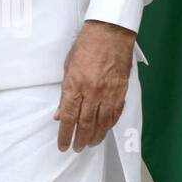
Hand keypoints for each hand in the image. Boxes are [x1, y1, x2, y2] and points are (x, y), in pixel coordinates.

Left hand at [53, 19, 135, 151]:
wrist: (110, 33)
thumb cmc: (85, 46)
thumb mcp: (68, 67)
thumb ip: (65, 93)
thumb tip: (60, 113)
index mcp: (75, 84)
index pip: (69, 116)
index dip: (65, 134)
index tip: (63, 145)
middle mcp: (92, 92)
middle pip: (86, 123)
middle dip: (80, 139)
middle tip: (77, 148)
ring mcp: (108, 92)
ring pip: (102, 122)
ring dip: (96, 135)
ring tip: (90, 143)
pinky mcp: (121, 91)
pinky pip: (115, 113)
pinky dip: (109, 124)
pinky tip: (104, 130)